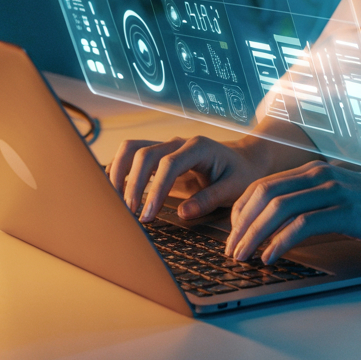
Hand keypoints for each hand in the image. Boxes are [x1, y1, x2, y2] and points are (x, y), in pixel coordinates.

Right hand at [108, 134, 285, 222]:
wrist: (245, 160)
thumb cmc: (241, 173)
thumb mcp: (234, 187)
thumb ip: (210, 199)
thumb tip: (183, 213)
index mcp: (198, 148)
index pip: (169, 164)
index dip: (155, 190)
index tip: (147, 215)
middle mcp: (178, 143)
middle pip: (144, 154)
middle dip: (133, 184)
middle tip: (130, 214)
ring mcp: (167, 148)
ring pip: (132, 149)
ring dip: (119, 172)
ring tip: (115, 202)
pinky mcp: (160, 157)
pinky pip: (133, 156)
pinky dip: (120, 170)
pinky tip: (115, 191)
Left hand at [226, 162, 360, 262]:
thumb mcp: (339, 199)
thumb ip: (311, 202)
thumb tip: (276, 226)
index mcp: (315, 170)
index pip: (264, 185)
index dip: (242, 211)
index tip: (233, 235)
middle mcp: (321, 175)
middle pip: (265, 194)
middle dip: (241, 224)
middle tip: (230, 251)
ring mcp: (334, 190)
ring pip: (280, 208)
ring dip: (255, 235)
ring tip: (244, 257)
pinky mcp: (347, 211)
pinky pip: (304, 224)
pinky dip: (281, 241)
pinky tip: (271, 257)